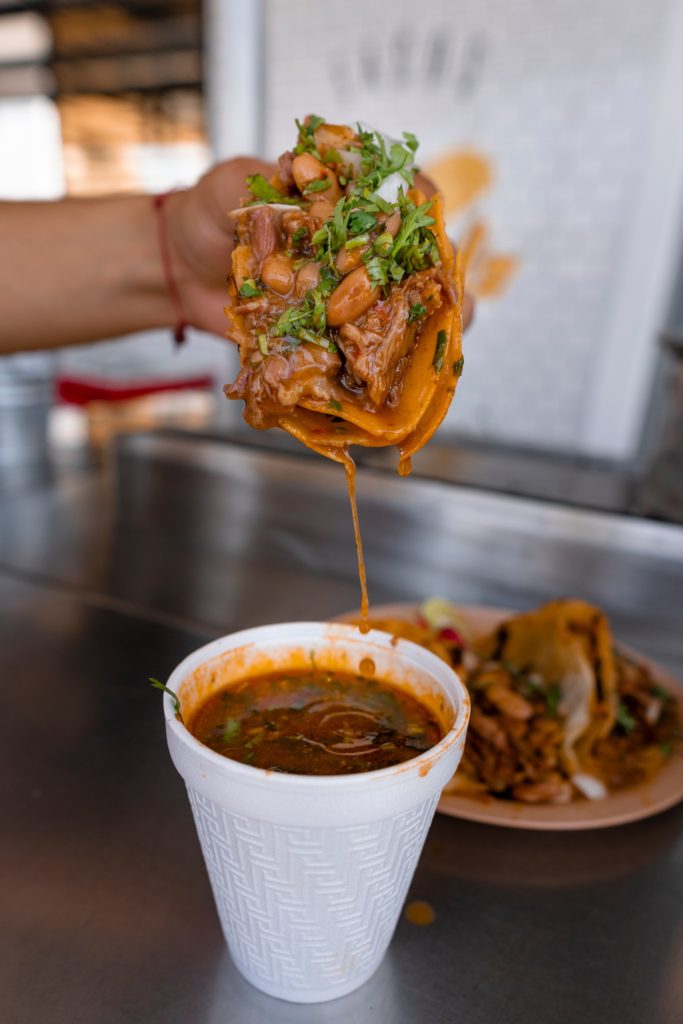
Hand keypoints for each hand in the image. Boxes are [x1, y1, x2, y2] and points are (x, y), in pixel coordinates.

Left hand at [166, 158, 472, 337]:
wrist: (176, 271)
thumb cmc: (206, 217)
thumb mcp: (230, 188)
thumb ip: (259, 183)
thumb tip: (292, 172)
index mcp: (339, 203)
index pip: (394, 198)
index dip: (418, 203)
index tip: (426, 210)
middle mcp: (352, 249)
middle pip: (412, 261)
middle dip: (440, 275)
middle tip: (452, 291)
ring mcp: (342, 295)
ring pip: (399, 311)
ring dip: (429, 324)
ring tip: (445, 334)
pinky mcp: (325, 335)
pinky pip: (360, 353)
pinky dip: (383, 365)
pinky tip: (403, 372)